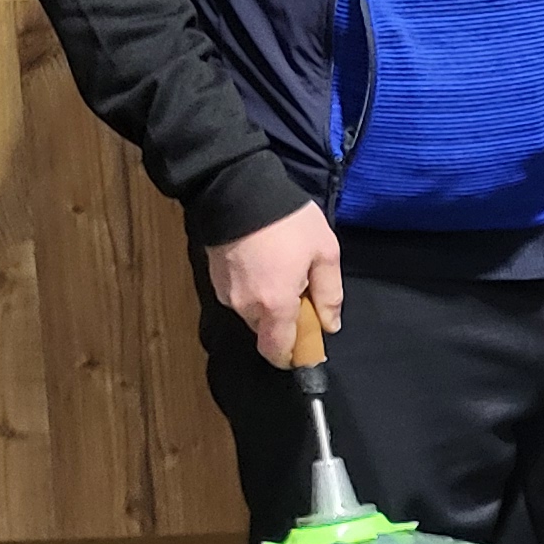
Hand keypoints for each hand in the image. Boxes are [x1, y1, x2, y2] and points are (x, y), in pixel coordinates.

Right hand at [208, 201, 343, 362]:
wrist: (237, 189)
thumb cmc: (288, 221)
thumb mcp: (324, 252)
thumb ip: (329, 294)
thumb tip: (329, 326)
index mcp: (275, 306)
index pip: (279, 353)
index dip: (295, 354)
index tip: (310, 340)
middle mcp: (246, 307)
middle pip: (267, 333)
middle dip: (286, 321)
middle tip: (302, 288)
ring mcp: (225, 293)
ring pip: (253, 314)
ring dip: (270, 303)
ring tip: (282, 267)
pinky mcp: (214, 279)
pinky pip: (240, 296)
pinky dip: (254, 288)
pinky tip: (264, 261)